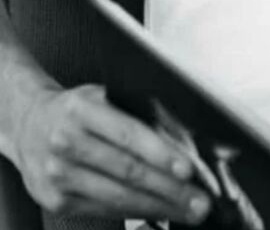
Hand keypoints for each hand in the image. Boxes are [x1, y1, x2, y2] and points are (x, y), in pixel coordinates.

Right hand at [14, 84, 210, 224]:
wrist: (30, 125)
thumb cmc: (77, 109)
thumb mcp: (104, 96)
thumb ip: (138, 113)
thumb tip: (183, 140)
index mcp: (82, 110)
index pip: (128, 134)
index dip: (160, 154)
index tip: (189, 168)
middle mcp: (67, 142)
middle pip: (127, 171)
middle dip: (170, 189)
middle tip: (200, 199)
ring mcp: (59, 175)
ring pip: (118, 197)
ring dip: (159, 207)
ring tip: (188, 211)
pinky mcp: (57, 201)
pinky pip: (104, 210)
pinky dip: (136, 213)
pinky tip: (159, 212)